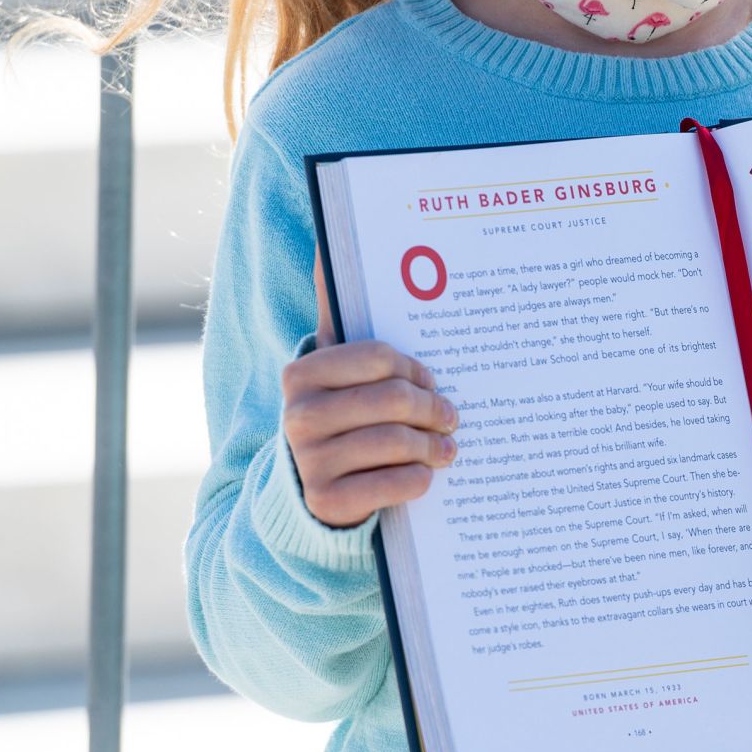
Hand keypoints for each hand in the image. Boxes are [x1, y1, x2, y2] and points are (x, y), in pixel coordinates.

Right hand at [278, 244, 459, 527]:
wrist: (308, 494)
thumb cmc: (339, 419)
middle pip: (394, 400)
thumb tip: (328, 248)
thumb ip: (334, 315)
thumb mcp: (335, 373)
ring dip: (433, 446)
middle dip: (434, 408)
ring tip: (448, 447)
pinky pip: (394, 484)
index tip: (432, 381)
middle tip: (452, 416)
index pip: (380, 358)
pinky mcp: (328, 503)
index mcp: (301, 374)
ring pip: (397, 443)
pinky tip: (425, 474)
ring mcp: (310, 462)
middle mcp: (298, 416)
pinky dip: (419, 479)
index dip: (417, 370)